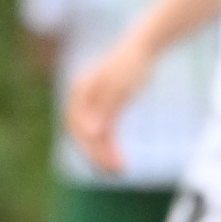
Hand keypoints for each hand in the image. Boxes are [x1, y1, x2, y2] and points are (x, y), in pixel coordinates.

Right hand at [62, 37, 149, 176]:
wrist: (142, 49)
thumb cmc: (132, 64)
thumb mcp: (121, 86)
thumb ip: (105, 107)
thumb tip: (91, 132)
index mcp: (79, 91)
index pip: (77, 126)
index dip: (90, 146)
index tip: (108, 162)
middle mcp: (79, 100)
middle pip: (81, 134)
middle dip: (97, 155)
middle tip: (117, 172)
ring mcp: (89, 105)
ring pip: (90, 137)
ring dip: (102, 155)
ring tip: (119, 171)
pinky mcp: (101, 109)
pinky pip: (100, 133)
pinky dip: (108, 147)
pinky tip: (118, 160)